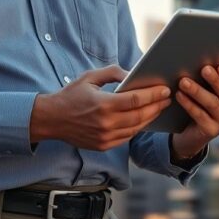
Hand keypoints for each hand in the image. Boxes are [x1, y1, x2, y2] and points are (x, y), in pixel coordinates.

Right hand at [30, 65, 171, 150]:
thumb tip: (132, 73)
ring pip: (137, 128)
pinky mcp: (104, 145)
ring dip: (150, 117)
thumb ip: (113, 73)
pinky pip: (127, 137)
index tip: (165, 89)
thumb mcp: (89, 77)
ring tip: (158, 108)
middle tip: (167, 98)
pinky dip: (138, 127)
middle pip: (141, 115)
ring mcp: (105, 137)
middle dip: (157, 106)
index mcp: (103, 104)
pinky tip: (143, 119)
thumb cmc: (70, 96)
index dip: (154, 94)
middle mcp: (106, 123)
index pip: (136, 100)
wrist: (51, 119)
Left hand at [171, 63, 218, 160]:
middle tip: (203, 68)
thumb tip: (199, 58)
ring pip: (212, 103)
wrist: (193, 130)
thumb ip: (210, 76)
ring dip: (197, 91)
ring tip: (183, 81)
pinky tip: (179, 95)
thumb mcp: (208, 88)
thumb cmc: (201, 100)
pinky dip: (188, 104)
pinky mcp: (211, 131)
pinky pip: (200, 115)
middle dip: (214, 80)